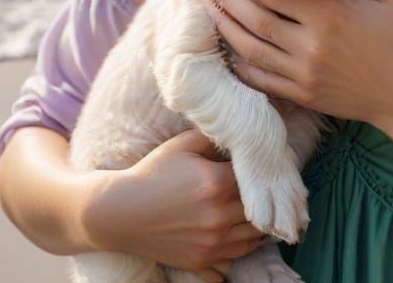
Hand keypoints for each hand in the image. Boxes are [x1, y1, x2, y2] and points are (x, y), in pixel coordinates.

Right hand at [82, 127, 266, 280]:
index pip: (257, 176)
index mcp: (217, 183)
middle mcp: (218, 216)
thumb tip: (241, 131)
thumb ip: (215, 135)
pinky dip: (248, 243)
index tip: (266, 164)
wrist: (121, 212)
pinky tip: (248, 231)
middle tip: (271, 187)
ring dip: (262, 222)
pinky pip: (238, 255)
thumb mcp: (184, 144)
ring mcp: (211, 241)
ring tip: (264, 209)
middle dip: (265, 196)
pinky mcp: (202, 260)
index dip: (263, 169)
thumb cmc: (153, 172)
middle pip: (261, 207)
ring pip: (255, 235)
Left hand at [206, 0, 392, 136]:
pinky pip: (260, 79)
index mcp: (329, 17)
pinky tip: (227, 47)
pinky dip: (239, 63)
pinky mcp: (301, 95)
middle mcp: (310, 46)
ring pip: (251, 48)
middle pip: (256, 18)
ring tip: (210, 6)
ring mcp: (302, 74)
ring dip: (227, 25)